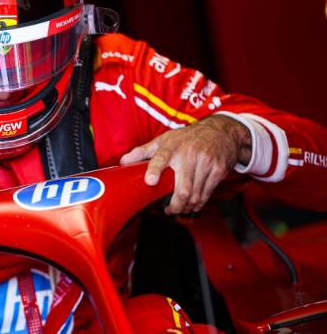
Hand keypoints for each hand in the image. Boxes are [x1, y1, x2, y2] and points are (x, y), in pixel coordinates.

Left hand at [120, 115, 251, 213]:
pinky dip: (199, 203)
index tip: (150, 181)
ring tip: (179, 209)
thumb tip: (122, 162)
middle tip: (169, 210)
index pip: (160, 158)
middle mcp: (189, 155)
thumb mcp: (163, 140)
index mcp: (171, 147)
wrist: (219, 131)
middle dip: (175, 205)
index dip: (155, 170)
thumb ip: (142, 152)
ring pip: (196, 194)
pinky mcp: (218, 170)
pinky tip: (193, 204)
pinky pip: (207, 193)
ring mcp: (205, 163)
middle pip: (183, 187)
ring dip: (187, 207)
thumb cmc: (186, 137)